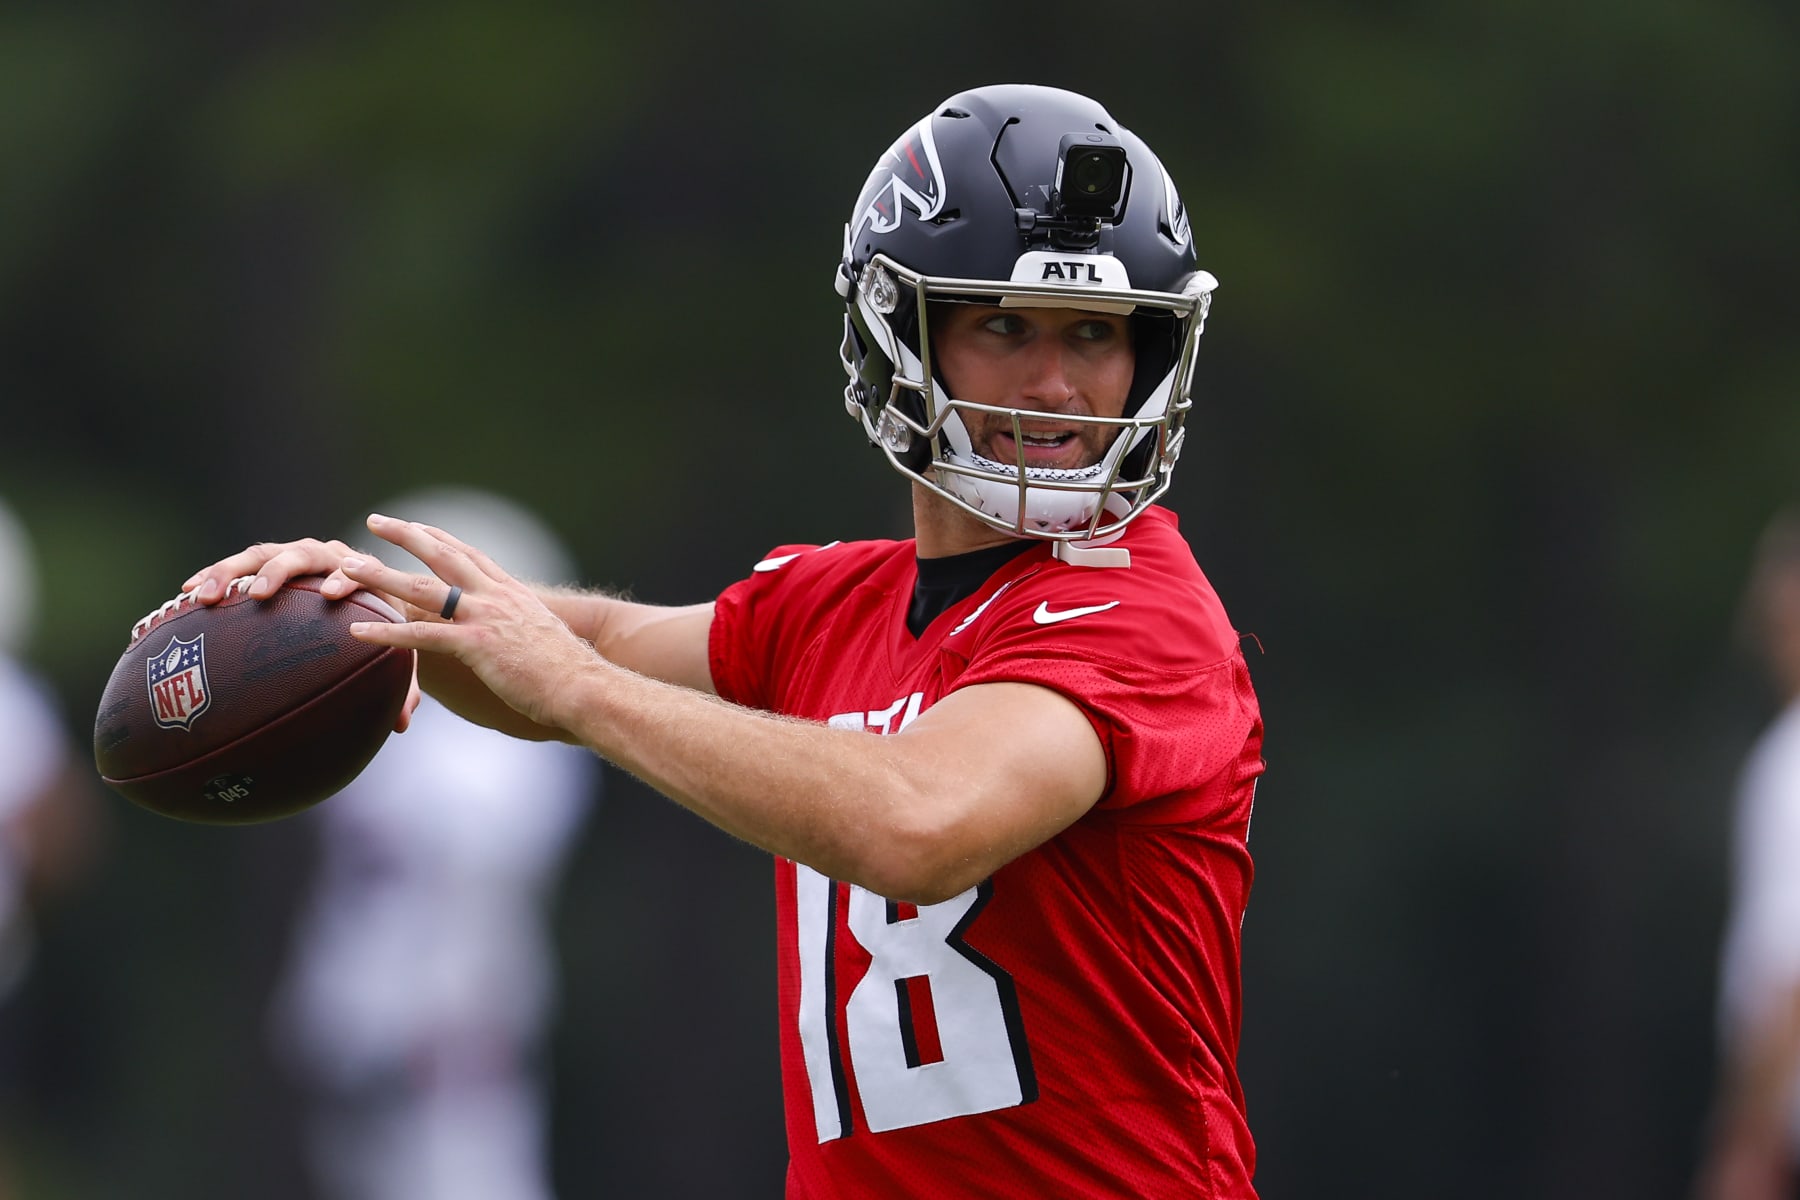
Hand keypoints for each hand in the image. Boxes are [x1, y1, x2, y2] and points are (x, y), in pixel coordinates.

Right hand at [179, 534, 425, 730]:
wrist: (373, 592)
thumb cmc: (385, 625)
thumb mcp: (397, 650)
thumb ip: (401, 682)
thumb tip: (402, 723)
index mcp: (363, 574)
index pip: (354, 570)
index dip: (344, 579)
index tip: (332, 594)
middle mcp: (327, 556)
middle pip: (300, 553)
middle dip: (279, 570)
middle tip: (261, 594)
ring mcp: (294, 555)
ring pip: (261, 555)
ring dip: (231, 572)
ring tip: (204, 596)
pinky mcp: (268, 562)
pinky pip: (237, 566)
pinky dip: (213, 576)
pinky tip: (186, 595)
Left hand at [338, 514, 595, 729]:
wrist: (584, 685)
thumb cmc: (568, 672)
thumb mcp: (543, 636)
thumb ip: (521, 627)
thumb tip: (516, 636)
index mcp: (512, 592)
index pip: (469, 554)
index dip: (439, 537)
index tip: (416, 526)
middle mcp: (496, 596)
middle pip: (442, 555)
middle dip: (404, 535)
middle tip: (374, 521)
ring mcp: (485, 618)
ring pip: (423, 589)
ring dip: (381, 576)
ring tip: (348, 568)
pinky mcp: (476, 645)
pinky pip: (422, 637)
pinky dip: (387, 633)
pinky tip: (358, 633)